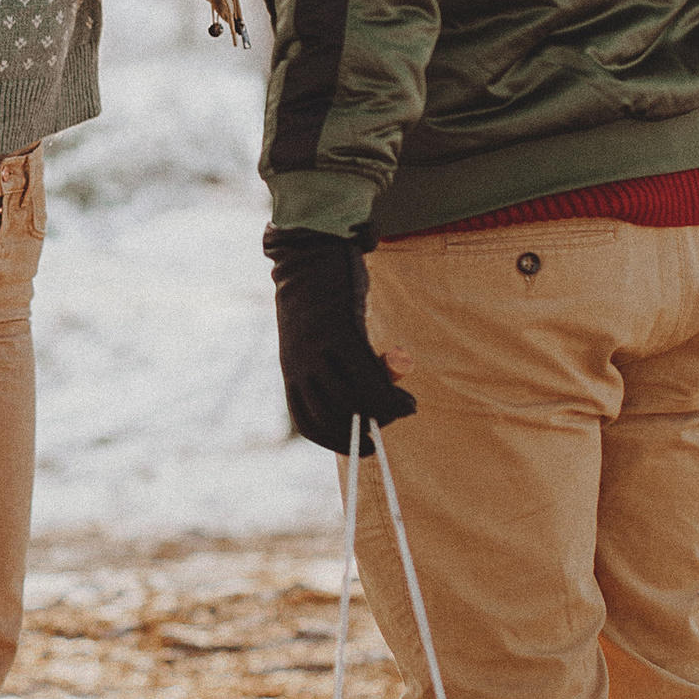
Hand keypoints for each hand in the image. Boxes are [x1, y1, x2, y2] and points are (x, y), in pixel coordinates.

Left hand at [265, 230, 417, 453]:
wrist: (310, 251)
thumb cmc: (325, 296)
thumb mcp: (329, 336)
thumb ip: (347, 364)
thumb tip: (385, 390)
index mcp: (293, 369)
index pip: (308, 421)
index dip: (334, 440)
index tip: (360, 447)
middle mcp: (299, 363)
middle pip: (330, 416)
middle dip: (360, 432)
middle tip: (388, 427)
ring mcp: (317, 347)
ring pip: (351, 399)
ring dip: (382, 412)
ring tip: (405, 408)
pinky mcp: (339, 330)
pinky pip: (366, 375)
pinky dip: (388, 394)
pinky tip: (405, 397)